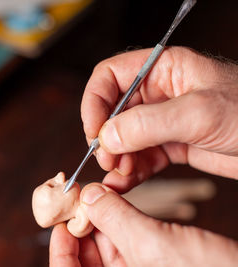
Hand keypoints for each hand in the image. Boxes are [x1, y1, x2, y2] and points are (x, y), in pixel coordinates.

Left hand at [50, 183, 237, 265]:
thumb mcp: (154, 245)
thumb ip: (116, 219)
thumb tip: (88, 195)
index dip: (60, 250)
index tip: (59, 222)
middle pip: (86, 260)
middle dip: (80, 230)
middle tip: (79, 202)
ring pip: (105, 250)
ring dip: (100, 223)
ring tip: (98, 198)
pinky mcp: (154, 266)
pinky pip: (126, 245)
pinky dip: (120, 224)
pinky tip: (118, 206)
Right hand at [81, 47, 237, 192]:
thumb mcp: (200, 112)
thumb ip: (149, 123)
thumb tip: (107, 136)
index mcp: (162, 69)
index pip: (110, 77)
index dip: (95, 102)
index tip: (93, 130)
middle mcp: (158, 94)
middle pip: (112, 112)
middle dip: (106, 137)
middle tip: (107, 159)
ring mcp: (163, 122)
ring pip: (123, 138)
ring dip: (116, 158)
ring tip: (119, 175)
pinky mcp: (170, 146)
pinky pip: (140, 157)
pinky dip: (130, 172)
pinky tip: (125, 182)